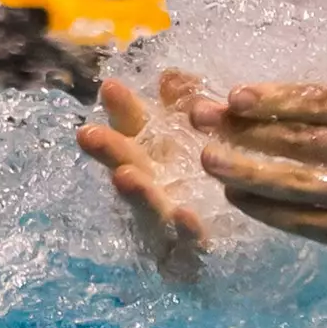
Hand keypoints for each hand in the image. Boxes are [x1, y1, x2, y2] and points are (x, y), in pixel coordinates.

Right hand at [77, 69, 224, 276]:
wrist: (238, 236)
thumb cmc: (206, 175)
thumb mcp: (200, 133)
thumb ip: (184, 104)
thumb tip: (170, 76)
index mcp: (156, 152)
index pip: (134, 127)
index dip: (122, 108)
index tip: (110, 87)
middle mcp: (155, 185)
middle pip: (129, 165)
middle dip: (109, 151)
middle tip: (88, 134)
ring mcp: (166, 219)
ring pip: (149, 206)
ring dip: (138, 191)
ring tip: (125, 176)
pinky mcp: (188, 251)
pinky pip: (187, 242)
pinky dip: (186, 229)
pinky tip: (187, 215)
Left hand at [199, 83, 326, 277]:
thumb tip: (297, 100)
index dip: (278, 98)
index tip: (235, 94)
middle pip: (306, 138)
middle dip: (249, 128)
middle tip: (201, 118)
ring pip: (303, 182)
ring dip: (252, 170)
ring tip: (210, 160)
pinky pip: (311, 223)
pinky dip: (273, 211)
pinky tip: (243, 201)